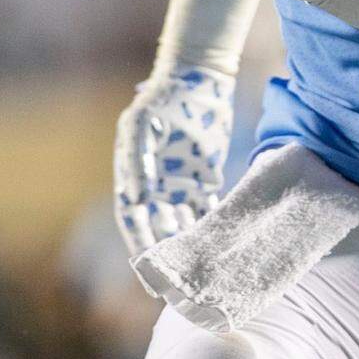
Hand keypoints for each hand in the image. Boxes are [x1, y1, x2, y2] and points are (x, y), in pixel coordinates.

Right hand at [113, 67, 235, 256]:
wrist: (196, 81)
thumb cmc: (162, 100)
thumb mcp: (142, 126)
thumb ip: (136, 161)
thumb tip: (134, 199)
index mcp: (135, 177)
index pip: (134, 219)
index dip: (140, 243)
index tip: (148, 268)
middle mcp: (157, 186)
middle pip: (160, 226)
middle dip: (168, 252)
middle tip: (180, 277)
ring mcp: (182, 182)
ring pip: (186, 220)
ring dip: (192, 241)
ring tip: (204, 264)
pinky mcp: (207, 176)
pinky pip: (209, 205)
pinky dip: (214, 222)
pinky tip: (224, 239)